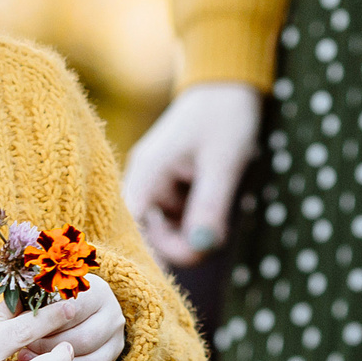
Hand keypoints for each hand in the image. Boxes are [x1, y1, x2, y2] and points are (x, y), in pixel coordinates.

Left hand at [26, 275, 126, 360]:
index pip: (75, 309)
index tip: (22, 328)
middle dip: (50, 348)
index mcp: (98, 292)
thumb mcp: (41, 293)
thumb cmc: (49, 299)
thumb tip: (13, 305)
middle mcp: (113, 316)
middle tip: (23, 349)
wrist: (72, 311)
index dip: (46, 322)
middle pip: (84, 339)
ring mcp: (115, 341)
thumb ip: (29, 299)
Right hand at [124, 81, 261, 265]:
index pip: (131, 229)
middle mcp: (142, 181)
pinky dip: (194, 221)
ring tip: (217, 209)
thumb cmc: (225, 116)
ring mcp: (156, 185)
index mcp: (146, 174)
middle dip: (179, 245)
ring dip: (189, 233)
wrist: (230, 83)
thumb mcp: (223, 162)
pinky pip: (176, 218)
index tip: (170, 277)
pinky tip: (212, 205)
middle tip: (213, 239)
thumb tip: (202, 250)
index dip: (146, 257)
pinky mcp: (171, 187)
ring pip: (164, 230)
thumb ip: (210, 206)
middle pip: (146, 235)